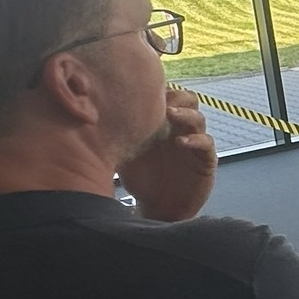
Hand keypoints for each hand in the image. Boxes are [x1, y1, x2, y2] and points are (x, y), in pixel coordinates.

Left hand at [119, 89, 217, 221]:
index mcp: (164, 122)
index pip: (168, 96)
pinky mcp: (205, 161)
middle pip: (188, 100)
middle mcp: (181, 129)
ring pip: (198, 118)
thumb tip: (92, 113)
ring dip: (186, 114)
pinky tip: (181, 143)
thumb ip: (118, 133)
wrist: (158, 209)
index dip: (160, 89)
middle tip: (162, 100)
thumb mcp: (125, 152)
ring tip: (170, 114)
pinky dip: (196, 140)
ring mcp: (194, 143)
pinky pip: (207, 144)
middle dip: (176, 97)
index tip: (143, 89)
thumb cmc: (141, 180)